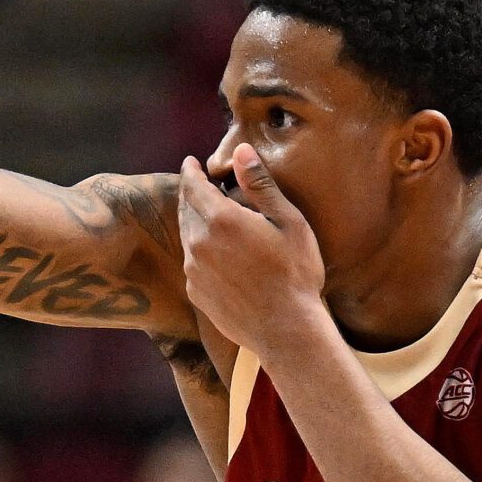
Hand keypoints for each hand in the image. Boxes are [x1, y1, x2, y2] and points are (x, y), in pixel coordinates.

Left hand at [176, 143, 326, 360]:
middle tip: (200, 185)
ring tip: (211, 217)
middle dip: (192, 194)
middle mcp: (198, 244)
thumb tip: (240, 151)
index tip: (191, 163)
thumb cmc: (295, 273)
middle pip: (186, 210)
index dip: (191, 172)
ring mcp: (194, 271)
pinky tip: (217, 253)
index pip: (193, 186)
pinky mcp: (196, 293)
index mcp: (220, 220)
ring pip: (187, 237)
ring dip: (195, 222)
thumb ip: (260, 185)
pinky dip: (200, 250)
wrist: (286, 330)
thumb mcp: (287, 222)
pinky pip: (192, 263)